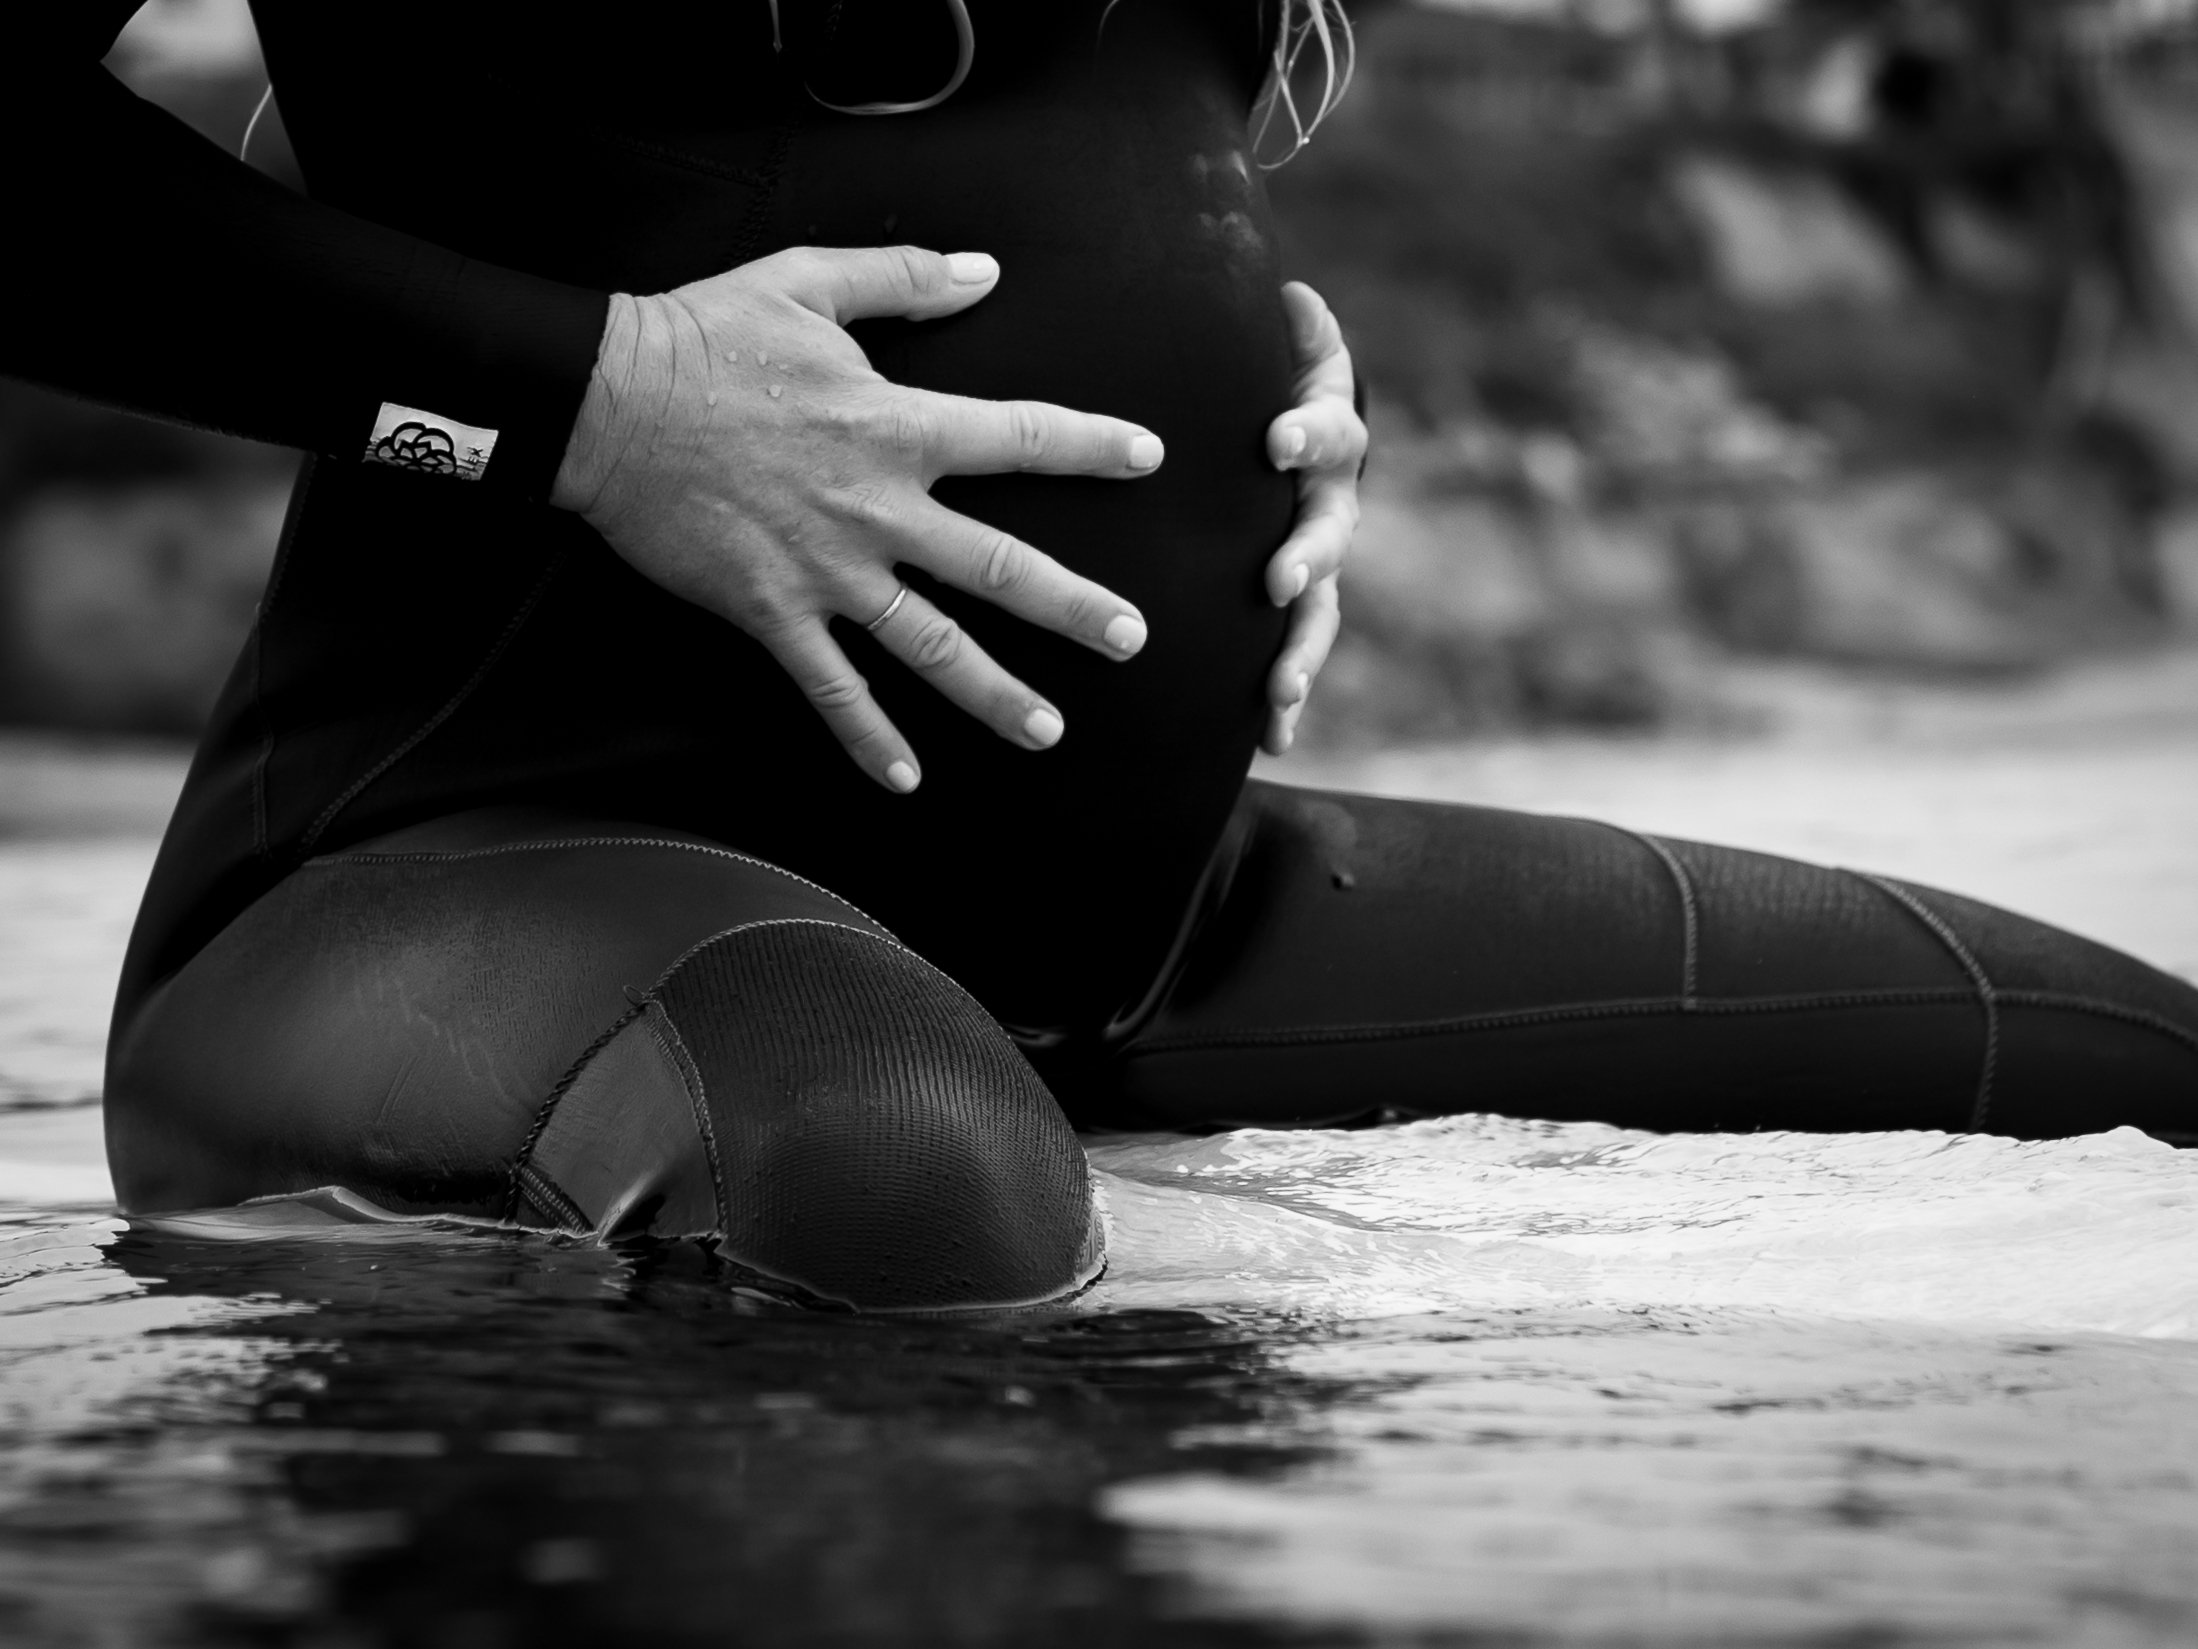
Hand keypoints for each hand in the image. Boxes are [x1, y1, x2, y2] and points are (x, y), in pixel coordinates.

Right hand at [552, 246, 1161, 793]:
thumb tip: (986, 269)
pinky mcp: (772, 611)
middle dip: (1072, 607)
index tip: (1147, 458)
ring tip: (1047, 730)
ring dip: (993, 693)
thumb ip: (906, 277)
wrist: (603, 402)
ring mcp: (827, 570)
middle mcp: (877, 509)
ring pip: (929, 646)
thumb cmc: (705, 335)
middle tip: (1131, 640)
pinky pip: (831, 687)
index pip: (1017, 437)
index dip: (1088, 446)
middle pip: (997, 567)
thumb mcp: (810, 280)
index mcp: (895, 425)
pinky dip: (868, 737)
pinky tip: (906, 780)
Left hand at [1259, 280, 1364, 755]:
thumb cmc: (1271, 379)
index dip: (1305, 432)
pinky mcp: (1295, 608)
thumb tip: (1292, 296)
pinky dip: (1287, 700)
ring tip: (1281, 691)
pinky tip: (1273, 742)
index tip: (1272, 439)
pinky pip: (1295, 656)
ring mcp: (1318, 563)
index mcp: (1326, 437)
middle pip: (1330, 534)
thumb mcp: (1282, 344)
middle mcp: (1331, 504)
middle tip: (1279, 582)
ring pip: (1320, 611)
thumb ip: (1290, 328)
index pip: (1325, 429)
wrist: (1284, 433)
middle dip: (1306, 558)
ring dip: (1302, 650)